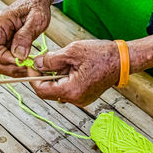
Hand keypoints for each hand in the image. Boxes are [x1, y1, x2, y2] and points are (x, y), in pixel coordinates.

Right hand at [0, 0, 66, 76]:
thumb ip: (26, 36)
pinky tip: (25, 65)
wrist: (36, 1)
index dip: (4, 59)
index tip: (21, 63)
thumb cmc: (36, 6)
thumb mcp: (36, 19)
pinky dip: (13, 66)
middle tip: (26, 70)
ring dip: (10, 69)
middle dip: (7, 67)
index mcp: (0, 22)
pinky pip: (3, 60)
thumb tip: (18, 55)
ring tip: (27, 69)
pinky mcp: (4, 44)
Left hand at [29, 33, 152, 106]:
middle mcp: (76, 99)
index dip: (32, 78)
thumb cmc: (100, 54)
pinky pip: (68, 89)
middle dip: (43, 76)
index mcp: (71, 90)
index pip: (42, 90)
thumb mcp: (72, 52)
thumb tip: (36, 63)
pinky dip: (63, 78)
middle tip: (43, 60)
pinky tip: (71, 66)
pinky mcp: (85, 96)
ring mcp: (81, 99)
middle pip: (49, 91)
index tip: (29, 66)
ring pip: (58, 90)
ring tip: (63, 60)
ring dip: (54, 76)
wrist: (122, 60)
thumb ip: (51, 60)